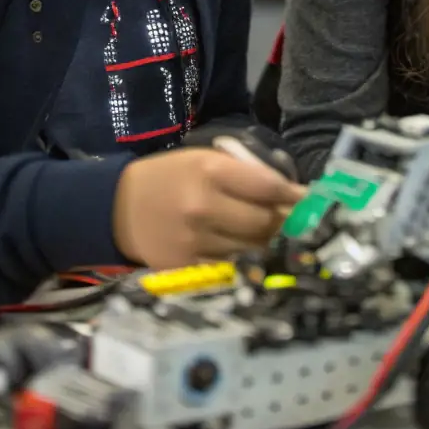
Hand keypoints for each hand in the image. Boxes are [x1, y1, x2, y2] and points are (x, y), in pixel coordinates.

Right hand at [112, 147, 304, 268]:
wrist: (116, 208)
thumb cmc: (168, 177)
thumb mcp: (204, 160)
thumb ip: (246, 174)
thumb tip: (291, 193)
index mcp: (209, 172)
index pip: (267, 187)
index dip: (294, 196)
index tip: (311, 201)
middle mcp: (203, 207)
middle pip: (265, 224)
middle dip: (287, 225)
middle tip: (301, 225)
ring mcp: (194, 242)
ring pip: (252, 250)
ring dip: (270, 246)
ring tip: (281, 240)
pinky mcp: (186, 268)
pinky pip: (231, 268)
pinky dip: (246, 262)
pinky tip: (253, 256)